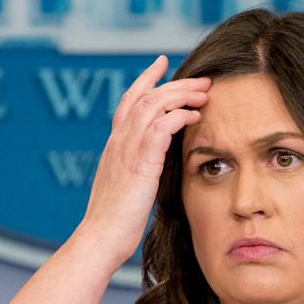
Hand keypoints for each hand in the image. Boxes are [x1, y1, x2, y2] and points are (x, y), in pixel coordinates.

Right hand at [80, 55, 209, 260]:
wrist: (100, 239)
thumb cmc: (115, 221)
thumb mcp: (127, 186)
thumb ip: (138, 169)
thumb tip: (154, 166)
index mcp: (115, 145)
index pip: (129, 101)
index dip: (146, 80)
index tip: (162, 64)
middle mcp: (118, 142)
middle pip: (145, 96)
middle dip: (175, 84)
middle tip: (200, 79)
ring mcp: (127, 151)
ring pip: (153, 105)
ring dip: (181, 95)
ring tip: (204, 94)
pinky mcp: (139, 164)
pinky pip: (160, 128)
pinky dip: (178, 117)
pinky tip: (194, 117)